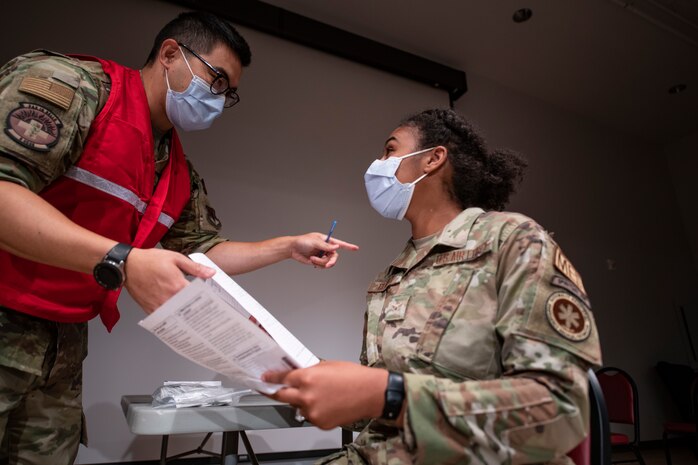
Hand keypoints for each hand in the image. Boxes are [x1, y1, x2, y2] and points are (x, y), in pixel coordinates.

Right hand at [124, 248, 214, 312]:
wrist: (127, 265)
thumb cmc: (149, 260)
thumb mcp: (175, 258)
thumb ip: (195, 268)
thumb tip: (210, 273)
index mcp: (177, 284)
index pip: (198, 297)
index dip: (207, 298)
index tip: (213, 300)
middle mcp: (168, 297)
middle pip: (189, 309)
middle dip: (198, 308)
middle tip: (205, 309)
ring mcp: (159, 305)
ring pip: (177, 316)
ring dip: (185, 315)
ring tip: (193, 313)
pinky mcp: (150, 309)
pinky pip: (164, 318)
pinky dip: (171, 317)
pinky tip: (177, 315)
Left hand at [263, 361, 387, 429]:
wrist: (372, 393)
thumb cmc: (354, 377)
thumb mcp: (328, 365)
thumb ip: (310, 370)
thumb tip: (298, 373)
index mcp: (308, 377)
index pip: (282, 378)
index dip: (271, 378)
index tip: (264, 379)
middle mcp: (306, 396)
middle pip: (282, 396)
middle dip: (276, 392)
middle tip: (272, 390)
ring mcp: (313, 411)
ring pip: (298, 407)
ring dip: (302, 402)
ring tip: (320, 396)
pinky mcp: (320, 423)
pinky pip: (311, 417)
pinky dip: (315, 411)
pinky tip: (328, 404)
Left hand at [289, 233, 358, 268]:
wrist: (293, 249)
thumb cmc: (302, 242)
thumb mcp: (314, 242)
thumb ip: (326, 246)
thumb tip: (337, 247)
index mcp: (327, 241)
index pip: (340, 243)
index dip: (348, 246)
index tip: (356, 248)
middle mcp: (326, 248)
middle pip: (335, 257)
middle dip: (331, 261)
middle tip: (327, 265)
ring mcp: (322, 255)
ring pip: (328, 262)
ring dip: (320, 262)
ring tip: (312, 258)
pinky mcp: (318, 261)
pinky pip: (323, 266)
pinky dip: (318, 264)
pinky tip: (312, 260)